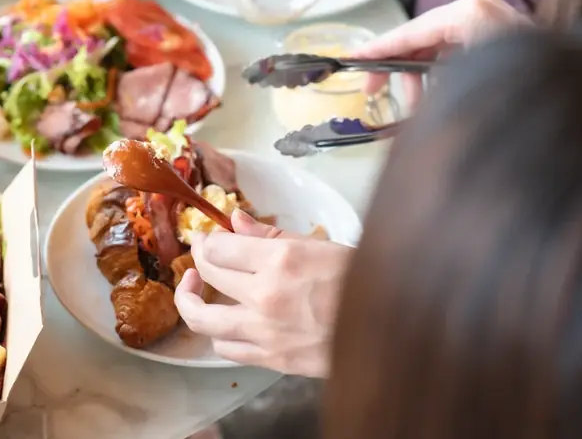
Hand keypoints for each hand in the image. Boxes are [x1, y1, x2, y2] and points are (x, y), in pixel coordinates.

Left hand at [174, 211, 351, 376]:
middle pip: (207, 275)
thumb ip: (269, 234)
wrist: (391, 330)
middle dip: (198, 260)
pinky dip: (218, 334)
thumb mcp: (318, 245)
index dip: (207, 240)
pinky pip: (226, 349)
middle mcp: (267, 297)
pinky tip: (224, 321)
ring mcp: (267, 332)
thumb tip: (235, 220)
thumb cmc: (362, 280)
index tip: (209, 237)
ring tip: (194, 290)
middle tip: (202, 254)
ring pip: (202, 319)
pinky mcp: (273, 360)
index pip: (217, 248)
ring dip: (190, 301)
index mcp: (281, 261)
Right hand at [349, 0, 529, 105]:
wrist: (567, 83)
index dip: (377, 49)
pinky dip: (439, 71)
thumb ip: (428, 83)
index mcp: (468, 11)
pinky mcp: (496, 30)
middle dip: (397, 68)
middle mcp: (478, 7)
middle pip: (420, 36)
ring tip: (413, 106)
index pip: (408, 31)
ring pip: (436, 45)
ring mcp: (488, 17)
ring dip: (419, 76)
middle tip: (373, 91)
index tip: (352, 58)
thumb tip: (403, 100)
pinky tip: (434, 95)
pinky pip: (454, 48)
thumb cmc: (526, 81)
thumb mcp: (466, 80)